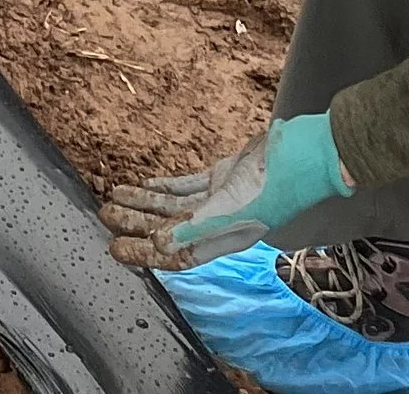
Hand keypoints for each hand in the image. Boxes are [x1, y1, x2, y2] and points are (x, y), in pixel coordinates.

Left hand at [102, 109, 348, 271]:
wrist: (303, 154)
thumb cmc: (275, 185)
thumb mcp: (232, 207)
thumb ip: (196, 226)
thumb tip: (160, 245)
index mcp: (221, 238)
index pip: (175, 252)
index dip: (144, 254)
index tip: (115, 250)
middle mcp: (218, 223)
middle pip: (167, 227)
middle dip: (135, 223)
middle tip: (104, 215)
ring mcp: (221, 200)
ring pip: (173, 206)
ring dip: (144, 202)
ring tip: (113, 195)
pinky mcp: (223, 178)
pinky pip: (187, 186)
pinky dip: (165, 186)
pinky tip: (145, 184)